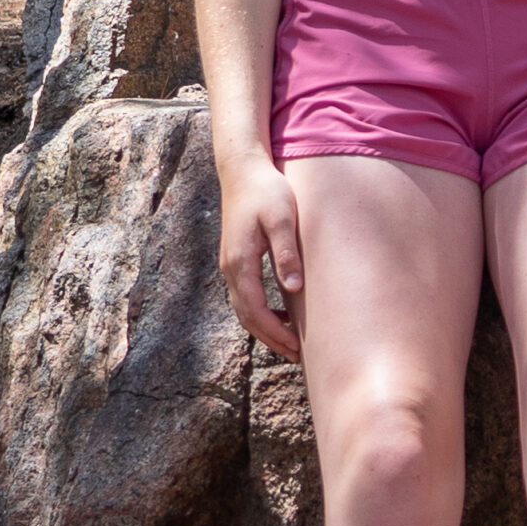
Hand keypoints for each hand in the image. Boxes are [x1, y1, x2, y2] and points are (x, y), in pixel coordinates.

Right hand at [217, 157, 303, 356]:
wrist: (242, 169)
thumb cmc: (267, 191)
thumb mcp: (282, 218)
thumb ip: (286, 252)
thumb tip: (293, 288)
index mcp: (240, 261)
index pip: (256, 310)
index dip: (276, 333)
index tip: (297, 348)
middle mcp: (230, 268)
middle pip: (247, 317)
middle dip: (271, 339)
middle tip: (297, 356)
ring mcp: (229, 264)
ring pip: (243, 309)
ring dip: (264, 329)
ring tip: (290, 343)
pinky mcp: (235, 259)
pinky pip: (244, 297)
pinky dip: (259, 313)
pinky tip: (280, 315)